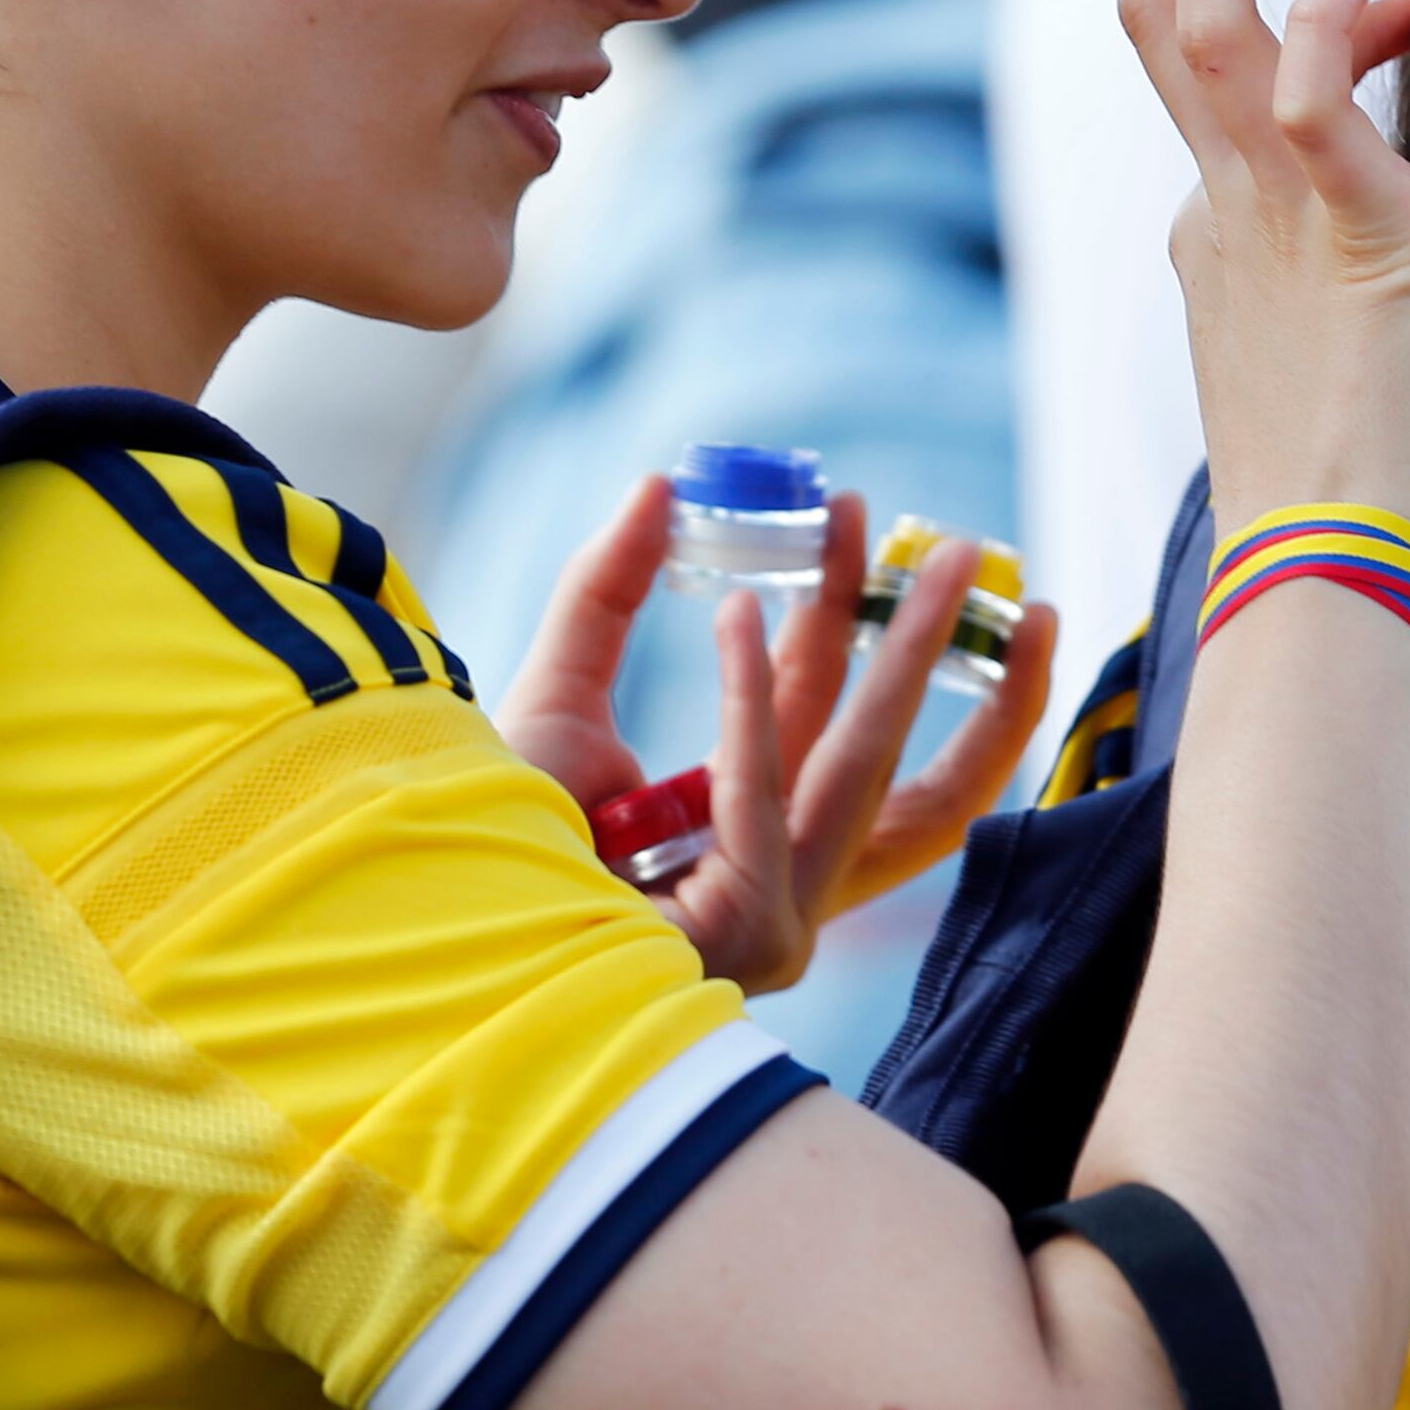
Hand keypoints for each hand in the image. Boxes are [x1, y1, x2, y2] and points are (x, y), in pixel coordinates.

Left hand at [499, 477, 1061, 990]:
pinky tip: (736, 609)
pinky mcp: (750, 922)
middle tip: (966, 552)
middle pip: (889, 754)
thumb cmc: (489, 839)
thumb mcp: (558, 694)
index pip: (849, 732)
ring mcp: (779, 913)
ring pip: (862, 761)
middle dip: (937, 651)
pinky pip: (760, 785)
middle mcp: (785, 880)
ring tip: (909, 550)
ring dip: (897, 648)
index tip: (892, 542)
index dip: (883, 638)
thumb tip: (663, 485)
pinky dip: (748, 693)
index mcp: (756, 837)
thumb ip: (608, 593)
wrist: (442, 925)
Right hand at [1118, 0, 1409, 551]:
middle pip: (1155, 18)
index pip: (1202, 73)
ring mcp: (1269, 217)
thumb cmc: (1353, 486)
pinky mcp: (1346, 239)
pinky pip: (1310, 104)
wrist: (1328, 577)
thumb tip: (1385, 160)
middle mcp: (1222, 205)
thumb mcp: (1335, 331)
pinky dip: (1323, 24)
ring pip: (1202, 30)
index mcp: (1216, 228)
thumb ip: (1347, 236)